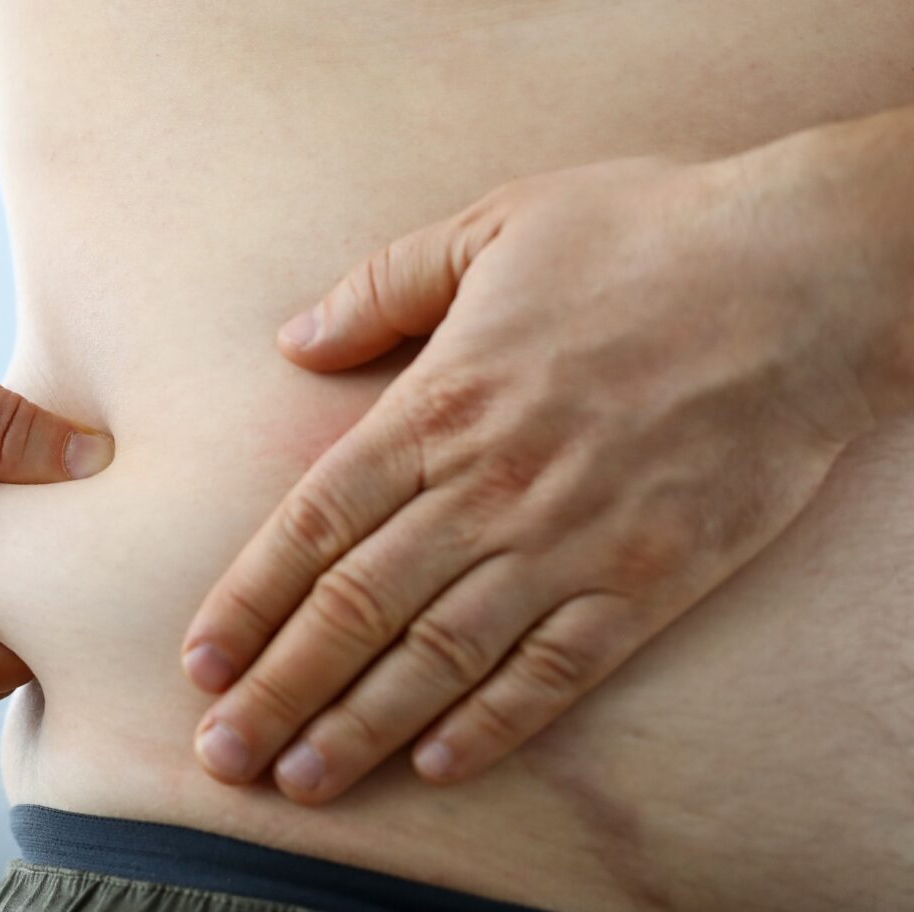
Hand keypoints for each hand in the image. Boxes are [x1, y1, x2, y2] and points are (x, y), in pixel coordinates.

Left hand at [180, 140, 909, 803]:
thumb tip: (293, 340)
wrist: (806, 273)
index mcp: (439, 406)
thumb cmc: (644, 235)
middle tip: (223, 755)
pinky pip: (559, 669)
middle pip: (358, 607)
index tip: (200, 660)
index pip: (314, 526)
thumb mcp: (490, 227)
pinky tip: (440, 763)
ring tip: (301, 779)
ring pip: (443, 655)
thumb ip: (381, 288)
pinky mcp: (652, 577)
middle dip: (280, 687)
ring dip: (363, 724)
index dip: (249, 601)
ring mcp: (571, 539)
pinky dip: (497, 722)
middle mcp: (490, 486)